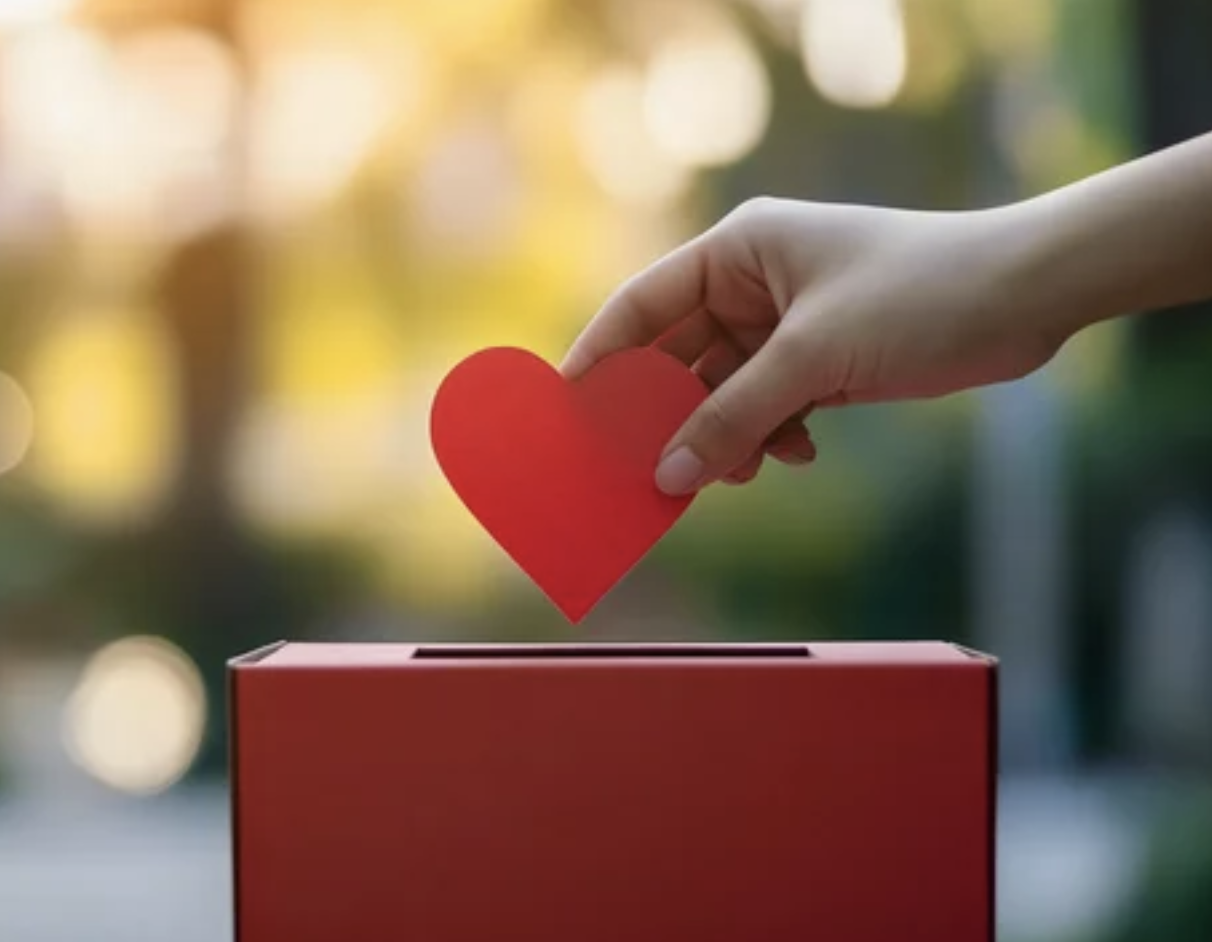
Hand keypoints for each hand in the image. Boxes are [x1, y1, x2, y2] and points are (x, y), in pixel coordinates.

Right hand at [559, 197, 1071, 494]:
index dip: (599, 360)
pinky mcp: (822, 358)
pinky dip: (769, 436)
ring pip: (721, 392)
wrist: (1030, 296)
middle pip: (675, 358)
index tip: (564, 413)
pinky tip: (794, 454)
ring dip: (721, 437)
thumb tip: (665, 476)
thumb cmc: (923, 293)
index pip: (640, 307)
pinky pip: (765, 406)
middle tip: (634, 472)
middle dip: (662, 417)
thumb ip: (732, 419)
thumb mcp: (814, 359)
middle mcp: (753, 282)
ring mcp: (786, 322)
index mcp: (737, 251)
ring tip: (728, 476)